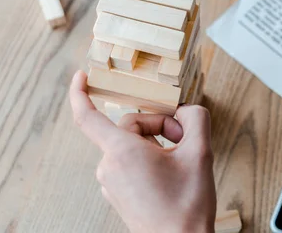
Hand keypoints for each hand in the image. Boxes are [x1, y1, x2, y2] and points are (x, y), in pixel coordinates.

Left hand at [69, 71, 215, 232]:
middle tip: (186, 139)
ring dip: (158, 143)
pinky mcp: (119, 193)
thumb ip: (196, 119)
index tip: (81, 76)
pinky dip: (151, 158)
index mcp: (123, 152)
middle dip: (160, 125)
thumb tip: (188, 111)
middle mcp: (110, 166)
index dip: (81, 93)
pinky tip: (171, 173)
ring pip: (132, 145)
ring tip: (182, 160)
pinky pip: (131, 162)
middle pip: (131, 126)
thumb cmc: (187, 205)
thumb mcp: (201, 153)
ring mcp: (112, 183)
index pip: (88, 117)